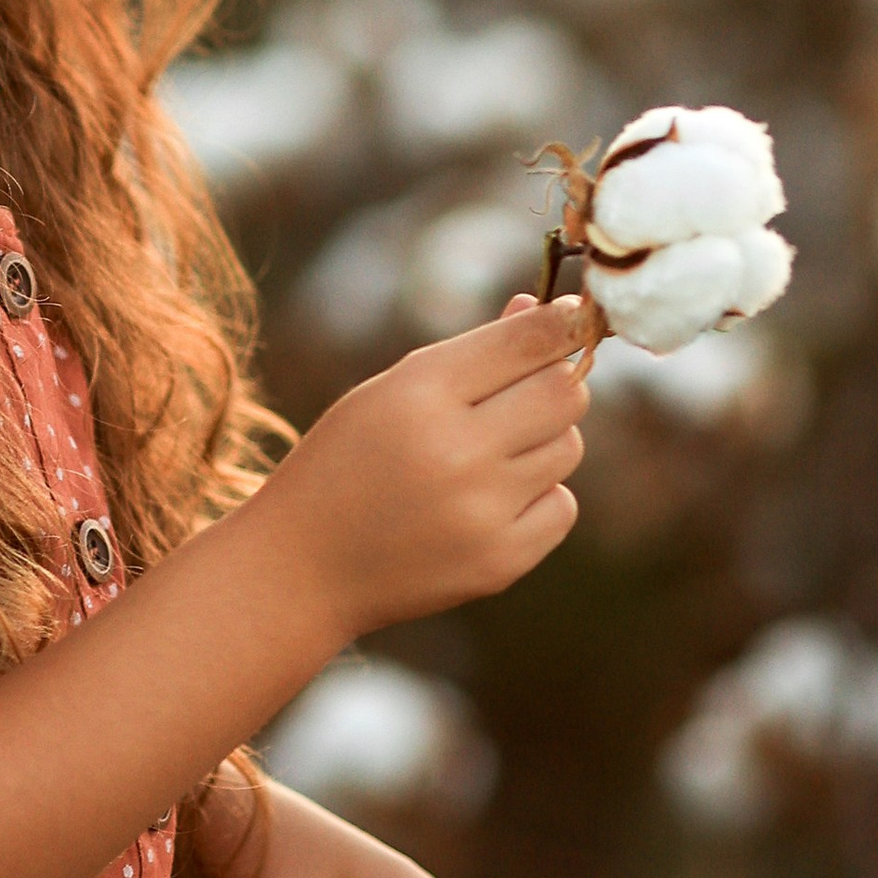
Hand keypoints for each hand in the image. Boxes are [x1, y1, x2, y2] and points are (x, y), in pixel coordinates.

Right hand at [273, 289, 591, 646]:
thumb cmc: (346, 462)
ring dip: (542, 442)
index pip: (528, 341)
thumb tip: (544, 311)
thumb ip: (470, 353)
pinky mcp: (499, 563)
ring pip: (569, 447)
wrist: (303, 566)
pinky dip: (537, 498)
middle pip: (565, 393)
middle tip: (523, 395)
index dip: (562, 323)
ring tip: (488, 456)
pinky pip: (561, 505)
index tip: (573, 317)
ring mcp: (481, 512)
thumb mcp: (388, 392)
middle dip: (555, 384)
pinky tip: (487, 504)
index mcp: (419, 393)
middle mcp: (456, 450)